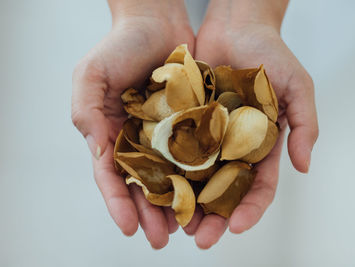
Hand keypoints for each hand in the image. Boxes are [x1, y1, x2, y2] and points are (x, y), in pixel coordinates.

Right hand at [71, 1, 193, 248]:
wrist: (157, 21)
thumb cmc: (119, 45)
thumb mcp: (91, 75)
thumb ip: (87, 112)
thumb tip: (98, 152)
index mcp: (112, 133)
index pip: (111, 176)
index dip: (118, 203)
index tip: (130, 228)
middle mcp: (139, 139)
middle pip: (144, 184)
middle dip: (151, 214)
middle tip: (162, 240)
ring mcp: (166, 134)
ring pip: (173, 176)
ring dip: (179, 204)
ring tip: (189, 229)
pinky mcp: (192, 123)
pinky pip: (197, 153)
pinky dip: (202, 175)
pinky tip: (210, 194)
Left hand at [188, 2, 318, 248]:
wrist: (235, 25)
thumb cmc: (270, 54)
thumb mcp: (298, 87)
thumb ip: (305, 125)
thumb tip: (304, 166)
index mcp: (262, 145)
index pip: (259, 185)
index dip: (250, 208)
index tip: (235, 226)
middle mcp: (234, 146)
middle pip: (225, 190)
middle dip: (215, 217)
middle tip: (201, 239)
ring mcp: (209, 136)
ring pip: (198, 178)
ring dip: (189, 203)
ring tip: (176, 225)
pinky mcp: (187, 122)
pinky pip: (177, 149)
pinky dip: (169, 170)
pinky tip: (158, 189)